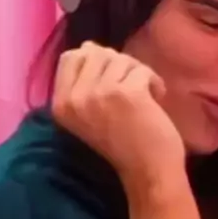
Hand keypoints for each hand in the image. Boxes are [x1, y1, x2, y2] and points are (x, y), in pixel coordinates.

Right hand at [51, 41, 185, 185]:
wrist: (148, 173)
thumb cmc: (124, 144)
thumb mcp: (91, 112)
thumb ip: (86, 80)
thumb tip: (88, 45)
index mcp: (61, 105)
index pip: (69, 58)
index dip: (95, 61)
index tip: (112, 81)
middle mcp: (74, 98)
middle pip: (96, 53)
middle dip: (119, 66)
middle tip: (132, 89)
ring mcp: (98, 94)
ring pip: (120, 59)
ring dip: (138, 74)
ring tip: (144, 98)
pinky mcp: (125, 93)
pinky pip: (141, 69)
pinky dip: (154, 82)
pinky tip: (156, 100)